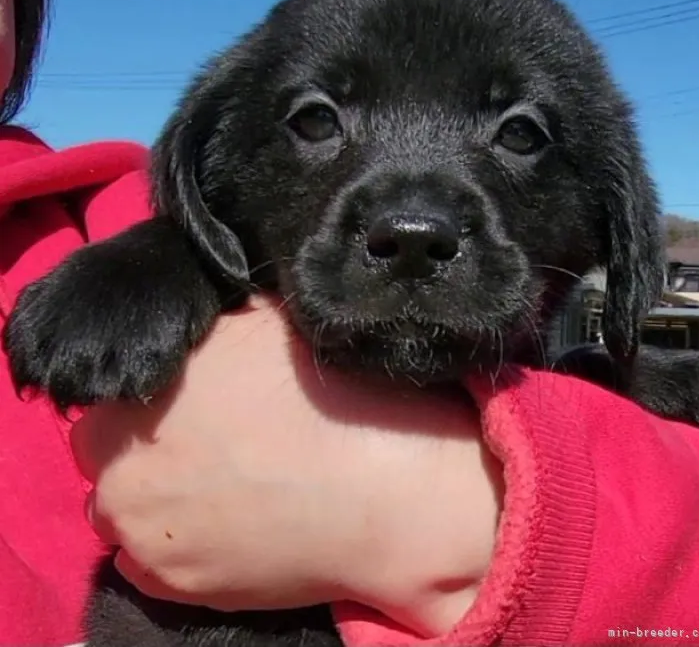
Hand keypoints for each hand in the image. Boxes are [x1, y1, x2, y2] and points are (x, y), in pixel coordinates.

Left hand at [71, 295, 501, 635]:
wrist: (378, 486)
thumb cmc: (324, 395)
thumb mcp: (261, 327)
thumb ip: (212, 335)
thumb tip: (204, 335)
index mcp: (138, 394)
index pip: (109, 396)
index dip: (148, 397)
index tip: (187, 401)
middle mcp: (122, 466)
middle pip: (104, 453)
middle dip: (143, 445)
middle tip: (201, 442)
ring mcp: (143, 533)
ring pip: (122, 511)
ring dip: (153, 499)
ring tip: (215, 489)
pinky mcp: (175, 586)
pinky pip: (144, 562)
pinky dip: (171, 545)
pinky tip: (220, 528)